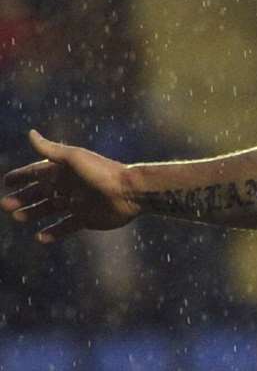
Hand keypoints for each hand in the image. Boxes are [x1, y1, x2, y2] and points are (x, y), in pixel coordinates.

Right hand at [2, 130, 139, 242]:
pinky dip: (54, 232)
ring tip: (18, 217)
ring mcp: (78, 203)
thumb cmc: (102, 172)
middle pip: (41, 193)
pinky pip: (66, 227)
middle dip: (23, 198)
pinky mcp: (87, 218)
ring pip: (50, 209)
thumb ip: (50, 149)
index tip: (6, 182)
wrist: (130, 192)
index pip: (37, 173)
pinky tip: (40, 237)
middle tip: (5, 206)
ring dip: (34, 213)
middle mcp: (69, 186)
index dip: (22, 176)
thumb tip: (30, 133)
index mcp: (64, 171)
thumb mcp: (73, 158)